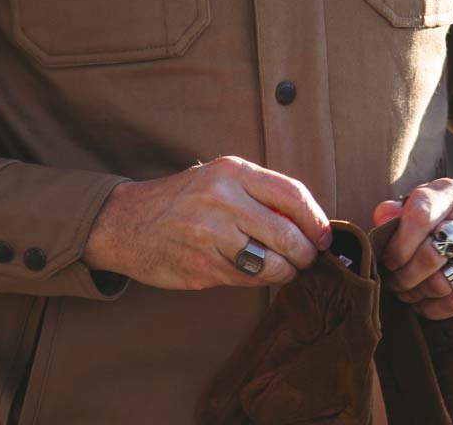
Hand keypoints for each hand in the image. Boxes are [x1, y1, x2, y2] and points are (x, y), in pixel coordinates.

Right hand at [83, 156, 331, 290]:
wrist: (128, 221)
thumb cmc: (185, 198)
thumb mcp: (220, 177)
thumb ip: (259, 193)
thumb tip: (308, 221)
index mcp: (232, 171)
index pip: (292, 195)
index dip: (316, 220)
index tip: (324, 236)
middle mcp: (223, 200)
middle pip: (287, 235)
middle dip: (306, 253)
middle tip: (308, 258)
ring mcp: (211, 236)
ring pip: (270, 264)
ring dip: (287, 272)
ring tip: (286, 269)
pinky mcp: (202, 267)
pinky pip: (246, 280)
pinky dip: (259, 281)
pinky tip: (257, 273)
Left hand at [372, 178, 452, 318]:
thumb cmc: (439, 218)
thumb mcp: (418, 206)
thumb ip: (395, 212)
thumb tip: (382, 222)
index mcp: (448, 192)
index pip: (419, 216)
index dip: (398, 245)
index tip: (387, 260)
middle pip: (431, 255)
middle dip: (404, 276)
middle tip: (394, 282)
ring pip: (444, 284)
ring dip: (417, 294)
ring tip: (407, 293)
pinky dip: (436, 309)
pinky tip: (425, 303)